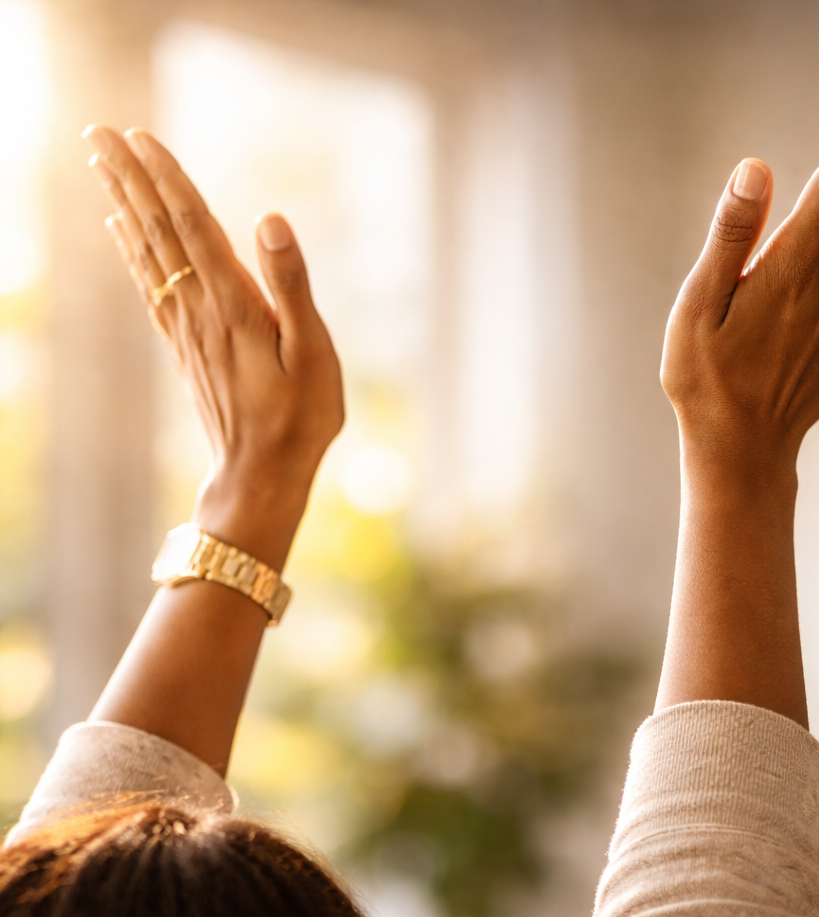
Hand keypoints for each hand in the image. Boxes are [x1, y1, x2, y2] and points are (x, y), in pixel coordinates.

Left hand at [82, 126, 344, 569]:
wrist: (262, 474)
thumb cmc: (300, 416)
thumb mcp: (312, 351)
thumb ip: (290, 284)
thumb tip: (269, 218)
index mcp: (234, 304)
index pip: (192, 226)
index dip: (166, 179)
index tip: (137, 135)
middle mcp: (201, 310)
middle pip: (158, 232)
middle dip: (129, 179)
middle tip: (97, 132)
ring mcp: (189, 329)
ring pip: (147, 255)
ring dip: (123, 205)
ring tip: (100, 166)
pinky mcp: (187, 348)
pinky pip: (151, 286)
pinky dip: (132, 251)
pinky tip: (122, 232)